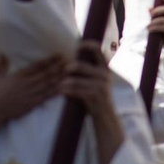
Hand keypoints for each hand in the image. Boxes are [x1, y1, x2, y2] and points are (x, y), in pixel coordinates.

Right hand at [0, 55, 63, 131]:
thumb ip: (1, 65)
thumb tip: (3, 54)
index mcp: (18, 76)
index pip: (37, 66)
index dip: (49, 60)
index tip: (59, 55)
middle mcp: (26, 84)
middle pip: (46, 74)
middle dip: (59, 67)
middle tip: (70, 60)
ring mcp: (30, 94)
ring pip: (48, 84)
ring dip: (60, 77)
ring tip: (71, 72)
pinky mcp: (32, 104)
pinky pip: (46, 97)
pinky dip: (56, 92)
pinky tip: (65, 88)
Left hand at [63, 41, 126, 163]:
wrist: (106, 118)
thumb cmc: (97, 99)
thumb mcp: (96, 82)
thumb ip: (88, 71)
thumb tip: (70, 60)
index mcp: (105, 69)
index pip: (98, 50)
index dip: (87, 45)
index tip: (77, 45)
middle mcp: (105, 75)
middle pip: (82, 66)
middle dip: (69, 68)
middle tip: (62, 70)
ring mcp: (101, 86)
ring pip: (76, 80)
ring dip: (64, 81)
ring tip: (58, 84)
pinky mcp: (95, 96)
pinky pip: (76, 91)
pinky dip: (66, 90)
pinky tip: (60, 91)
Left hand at [148, 0, 163, 53]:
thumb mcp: (161, 22)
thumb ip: (156, 15)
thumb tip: (149, 8)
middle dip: (156, 11)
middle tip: (150, 15)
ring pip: (160, 19)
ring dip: (152, 23)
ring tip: (147, 27)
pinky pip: (159, 26)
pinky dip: (152, 28)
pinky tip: (149, 30)